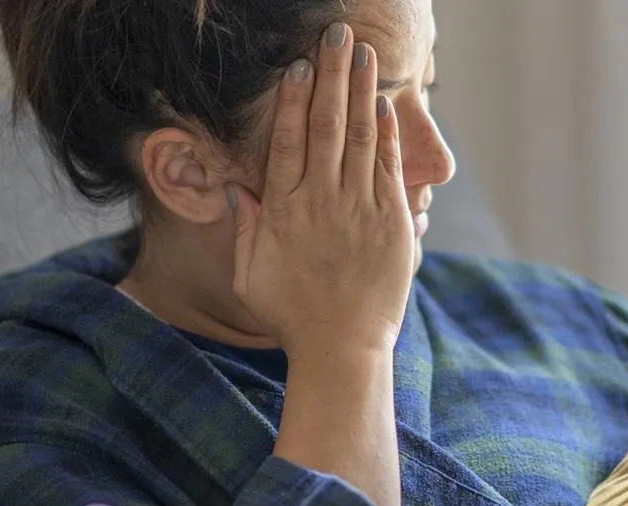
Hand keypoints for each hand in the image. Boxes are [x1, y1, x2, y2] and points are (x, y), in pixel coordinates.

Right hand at [230, 24, 414, 355]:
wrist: (342, 350)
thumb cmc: (291, 316)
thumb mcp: (250, 274)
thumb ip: (245, 227)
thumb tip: (236, 187)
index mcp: (283, 211)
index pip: (288, 141)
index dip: (293, 100)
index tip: (297, 65)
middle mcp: (321, 203)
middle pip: (327, 125)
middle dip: (332, 75)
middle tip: (337, 34)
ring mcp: (359, 211)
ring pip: (360, 138)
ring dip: (361, 91)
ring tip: (363, 53)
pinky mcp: (392, 224)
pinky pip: (388, 169)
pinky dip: (385, 135)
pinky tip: (383, 105)